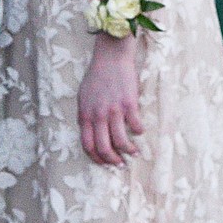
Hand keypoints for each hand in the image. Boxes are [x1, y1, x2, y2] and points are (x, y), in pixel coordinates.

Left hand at [77, 36, 142, 165]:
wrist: (110, 58)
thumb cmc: (96, 77)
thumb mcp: (83, 97)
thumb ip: (85, 116)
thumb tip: (88, 133)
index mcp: (85, 115)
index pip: (88, 145)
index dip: (96, 158)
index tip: (104, 162)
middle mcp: (98, 116)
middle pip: (104, 148)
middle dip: (113, 161)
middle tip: (120, 164)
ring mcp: (114, 111)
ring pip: (121, 141)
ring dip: (129, 151)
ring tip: (134, 152)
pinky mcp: (129, 104)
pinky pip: (135, 126)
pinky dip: (138, 132)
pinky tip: (139, 131)